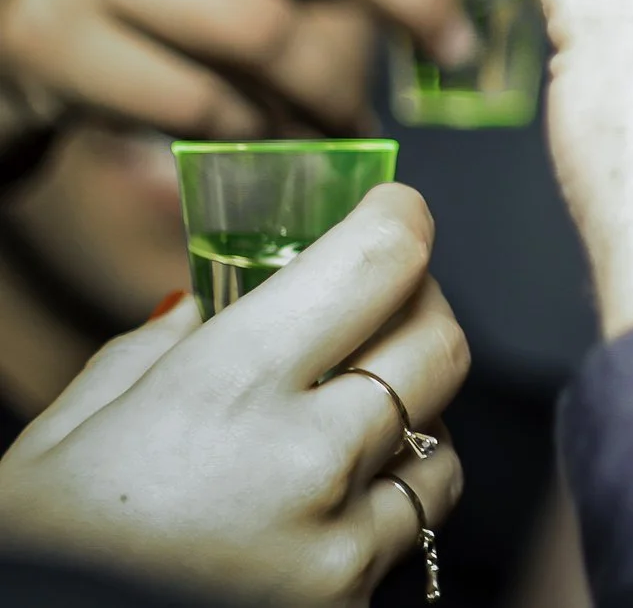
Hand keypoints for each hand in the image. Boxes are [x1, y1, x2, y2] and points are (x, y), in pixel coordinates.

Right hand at [0, 184, 466, 604]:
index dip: (401, 221)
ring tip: (345, 412)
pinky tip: (331, 496)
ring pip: (445, 440)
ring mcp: (340, 544)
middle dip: (419, 308)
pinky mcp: (353, 605)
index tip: (394, 210)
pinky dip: (393, 495)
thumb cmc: (41, 565)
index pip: (377, 264)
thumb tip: (203, 302)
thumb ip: (146, 355)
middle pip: (439, 343)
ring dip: (413, 412)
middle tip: (380, 302)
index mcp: (224, 394)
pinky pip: (414, 524)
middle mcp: (305, 463)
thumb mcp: (58, 444)